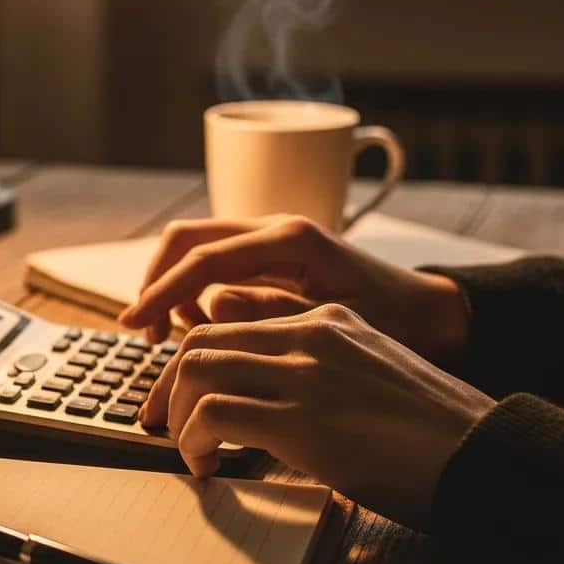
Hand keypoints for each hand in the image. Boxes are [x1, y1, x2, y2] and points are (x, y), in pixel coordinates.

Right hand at [118, 216, 469, 363]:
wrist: (430, 316)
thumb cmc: (392, 324)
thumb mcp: (332, 325)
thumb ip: (269, 314)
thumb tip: (210, 306)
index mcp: (289, 239)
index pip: (202, 258)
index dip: (161, 292)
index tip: (133, 325)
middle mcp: (274, 227)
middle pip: (187, 238)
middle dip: (157, 281)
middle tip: (145, 331)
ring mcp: (271, 239)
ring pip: (197, 248)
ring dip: (172, 286)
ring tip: (172, 335)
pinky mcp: (271, 257)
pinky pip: (216, 264)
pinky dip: (195, 290)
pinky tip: (202, 325)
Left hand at [140, 304, 493, 530]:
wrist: (485, 456)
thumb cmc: (430, 432)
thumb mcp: (367, 377)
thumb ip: (312, 368)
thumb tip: (251, 392)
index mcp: (326, 320)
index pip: (228, 322)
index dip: (190, 363)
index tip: (177, 397)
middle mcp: (311, 335)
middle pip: (201, 342)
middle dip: (166, 386)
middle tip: (157, 423)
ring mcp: (306, 373)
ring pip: (197, 371)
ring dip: (176, 416)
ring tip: (186, 450)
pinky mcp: (304, 418)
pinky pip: (214, 416)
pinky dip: (194, 443)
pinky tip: (206, 468)